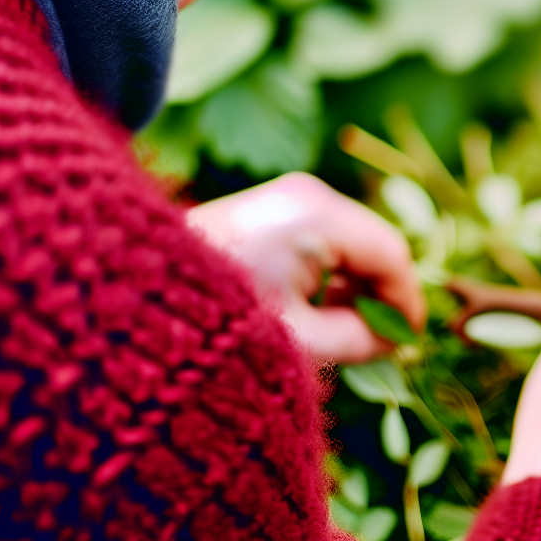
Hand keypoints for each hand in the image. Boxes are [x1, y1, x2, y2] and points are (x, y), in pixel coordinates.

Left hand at [187, 172, 424, 364]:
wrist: (134, 301)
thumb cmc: (218, 325)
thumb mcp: (299, 341)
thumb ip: (360, 339)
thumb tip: (394, 340)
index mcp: (319, 216)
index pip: (391, 255)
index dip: (406, 303)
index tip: (407, 345)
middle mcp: (306, 194)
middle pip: (372, 244)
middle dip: (379, 295)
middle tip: (375, 345)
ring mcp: (284, 198)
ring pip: (348, 243)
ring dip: (353, 287)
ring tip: (339, 334)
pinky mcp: (265, 210)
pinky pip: (319, 239)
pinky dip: (326, 274)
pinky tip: (311, 312)